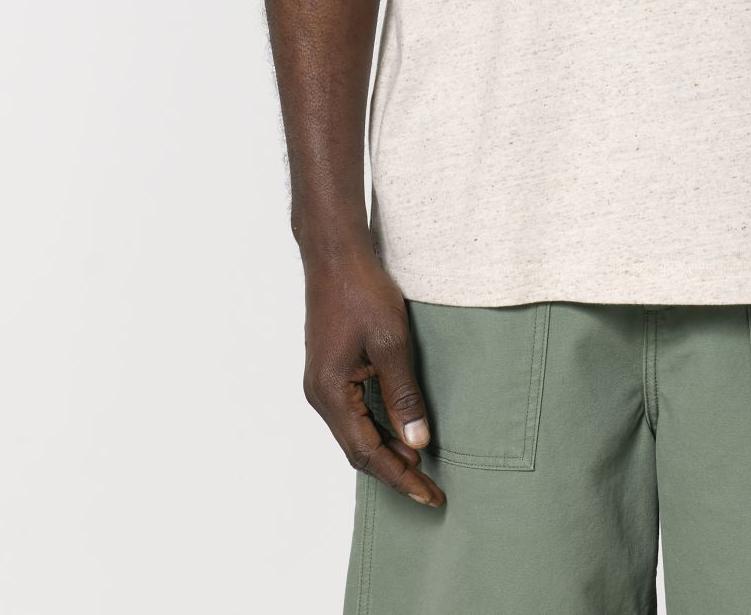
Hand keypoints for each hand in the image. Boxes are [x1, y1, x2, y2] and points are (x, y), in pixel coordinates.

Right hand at [302, 245, 445, 508]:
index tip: (429, 494)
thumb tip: (418, 442)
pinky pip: (353, 412)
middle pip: (357, 449)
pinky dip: (377, 427)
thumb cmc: (362, 292)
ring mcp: (321, 383)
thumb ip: (403, 396)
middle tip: (430, 488)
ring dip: (386, 449)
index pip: (366, 452)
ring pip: (355, 432)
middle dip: (394, 470)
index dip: (399, 476)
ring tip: (420, 465)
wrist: (335, 255)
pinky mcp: (329, 371)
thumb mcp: (391, 343)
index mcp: (330, 393)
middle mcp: (320, 395)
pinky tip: (400, 430)